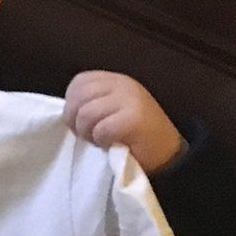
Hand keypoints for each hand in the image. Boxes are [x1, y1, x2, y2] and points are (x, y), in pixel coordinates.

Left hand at [63, 71, 184, 173]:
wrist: (168, 154)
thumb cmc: (133, 135)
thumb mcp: (110, 110)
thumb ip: (91, 102)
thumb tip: (67, 110)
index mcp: (114, 80)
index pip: (79, 82)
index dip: (72, 104)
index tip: (80, 121)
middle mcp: (123, 84)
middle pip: (78, 97)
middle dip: (75, 120)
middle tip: (88, 135)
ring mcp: (130, 99)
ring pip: (86, 113)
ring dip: (87, 133)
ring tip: (101, 140)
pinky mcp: (134, 119)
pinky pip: (101, 129)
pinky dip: (101, 141)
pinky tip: (112, 144)